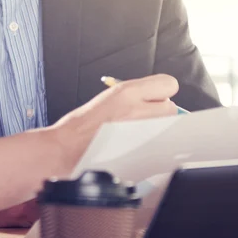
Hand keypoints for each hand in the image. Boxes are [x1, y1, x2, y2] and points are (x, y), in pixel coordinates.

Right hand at [52, 74, 177, 163]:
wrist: (67, 149)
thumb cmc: (83, 126)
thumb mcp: (110, 97)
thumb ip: (136, 95)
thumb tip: (158, 99)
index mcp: (128, 92)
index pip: (169, 84)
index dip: (162, 92)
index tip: (154, 98)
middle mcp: (138, 110)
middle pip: (171, 108)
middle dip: (160, 113)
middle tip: (143, 119)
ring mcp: (142, 133)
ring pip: (168, 129)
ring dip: (158, 131)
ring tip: (137, 135)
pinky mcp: (143, 153)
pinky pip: (160, 147)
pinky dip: (153, 147)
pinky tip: (135, 147)